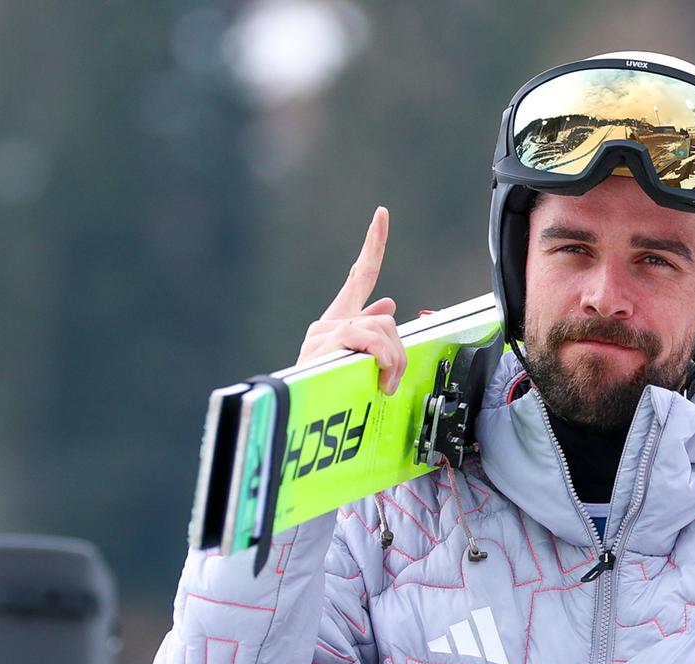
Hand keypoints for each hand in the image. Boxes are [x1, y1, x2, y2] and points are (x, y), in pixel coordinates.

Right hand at [298, 206, 405, 394]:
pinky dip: (381, 354)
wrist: (297, 417)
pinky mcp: (326, 339)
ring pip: (381, 328)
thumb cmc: (327, 396)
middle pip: (385, 318)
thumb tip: (389, 304)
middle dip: (398, 351)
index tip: (382, 216)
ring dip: (392, 359)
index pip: (360, 276)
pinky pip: (367, 336)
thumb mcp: (355, 363)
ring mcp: (326, 331)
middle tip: (394, 378)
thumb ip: (372, 335)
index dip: (374, 246)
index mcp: (338, 322)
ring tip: (384, 384)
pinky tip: (379, 371)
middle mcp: (329, 322)